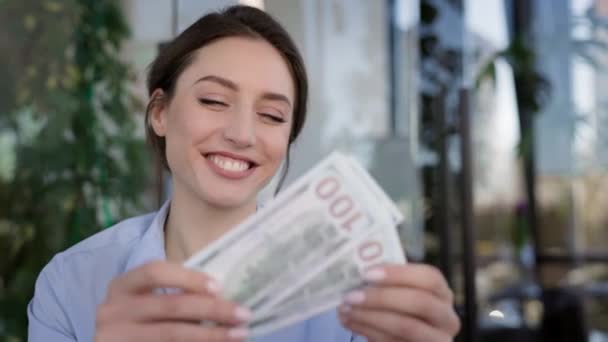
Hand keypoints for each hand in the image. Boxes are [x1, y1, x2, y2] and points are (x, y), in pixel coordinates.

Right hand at [94, 261, 250, 341]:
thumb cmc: (139, 321)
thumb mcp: (146, 302)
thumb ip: (175, 295)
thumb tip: (224, 294)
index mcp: (121, 286)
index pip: (155, 272)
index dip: (188, 277)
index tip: (219, 286)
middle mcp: (112, 310)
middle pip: (169, 305)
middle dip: (212, 309)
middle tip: (244, 313)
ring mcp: (115, 337)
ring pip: (171, 333)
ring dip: (211, 334)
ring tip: (240, 333)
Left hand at [338, 264, 459, 341]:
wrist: (402, 339)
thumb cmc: (399, 309)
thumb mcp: (397, 293)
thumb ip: (385, 282)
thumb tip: (355, 269)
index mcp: (442, 293)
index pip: (430, 277)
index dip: (400, 274)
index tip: (367, 273)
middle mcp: (447, 317)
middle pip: (420, 302)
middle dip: (382, 297)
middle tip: (351, 295)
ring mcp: (438, 339)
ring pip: (407, 326)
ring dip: (370, 317)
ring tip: (345, 310)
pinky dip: (368, 331)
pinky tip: (350, 322)